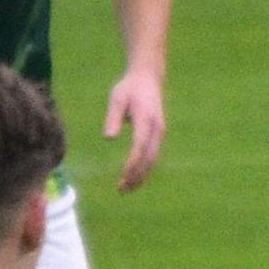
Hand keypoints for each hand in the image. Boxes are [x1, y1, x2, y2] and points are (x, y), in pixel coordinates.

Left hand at [104, 70, 166, 192]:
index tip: (123, 175)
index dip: (133, 162)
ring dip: (140, 176)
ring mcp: (160, 133)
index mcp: (146, 118)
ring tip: (125, 190)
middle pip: (149, 158)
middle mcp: (157, 128)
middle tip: (121, 190)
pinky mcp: (158, 136)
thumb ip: (113, 117)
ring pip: (153, 160)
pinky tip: (133, 179)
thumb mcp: (117, 97)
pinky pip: (153, 156)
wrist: (148, 78)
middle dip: (136, 175)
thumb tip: (108, 138)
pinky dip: (144, 170)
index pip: (140, 145)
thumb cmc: (129, 88)